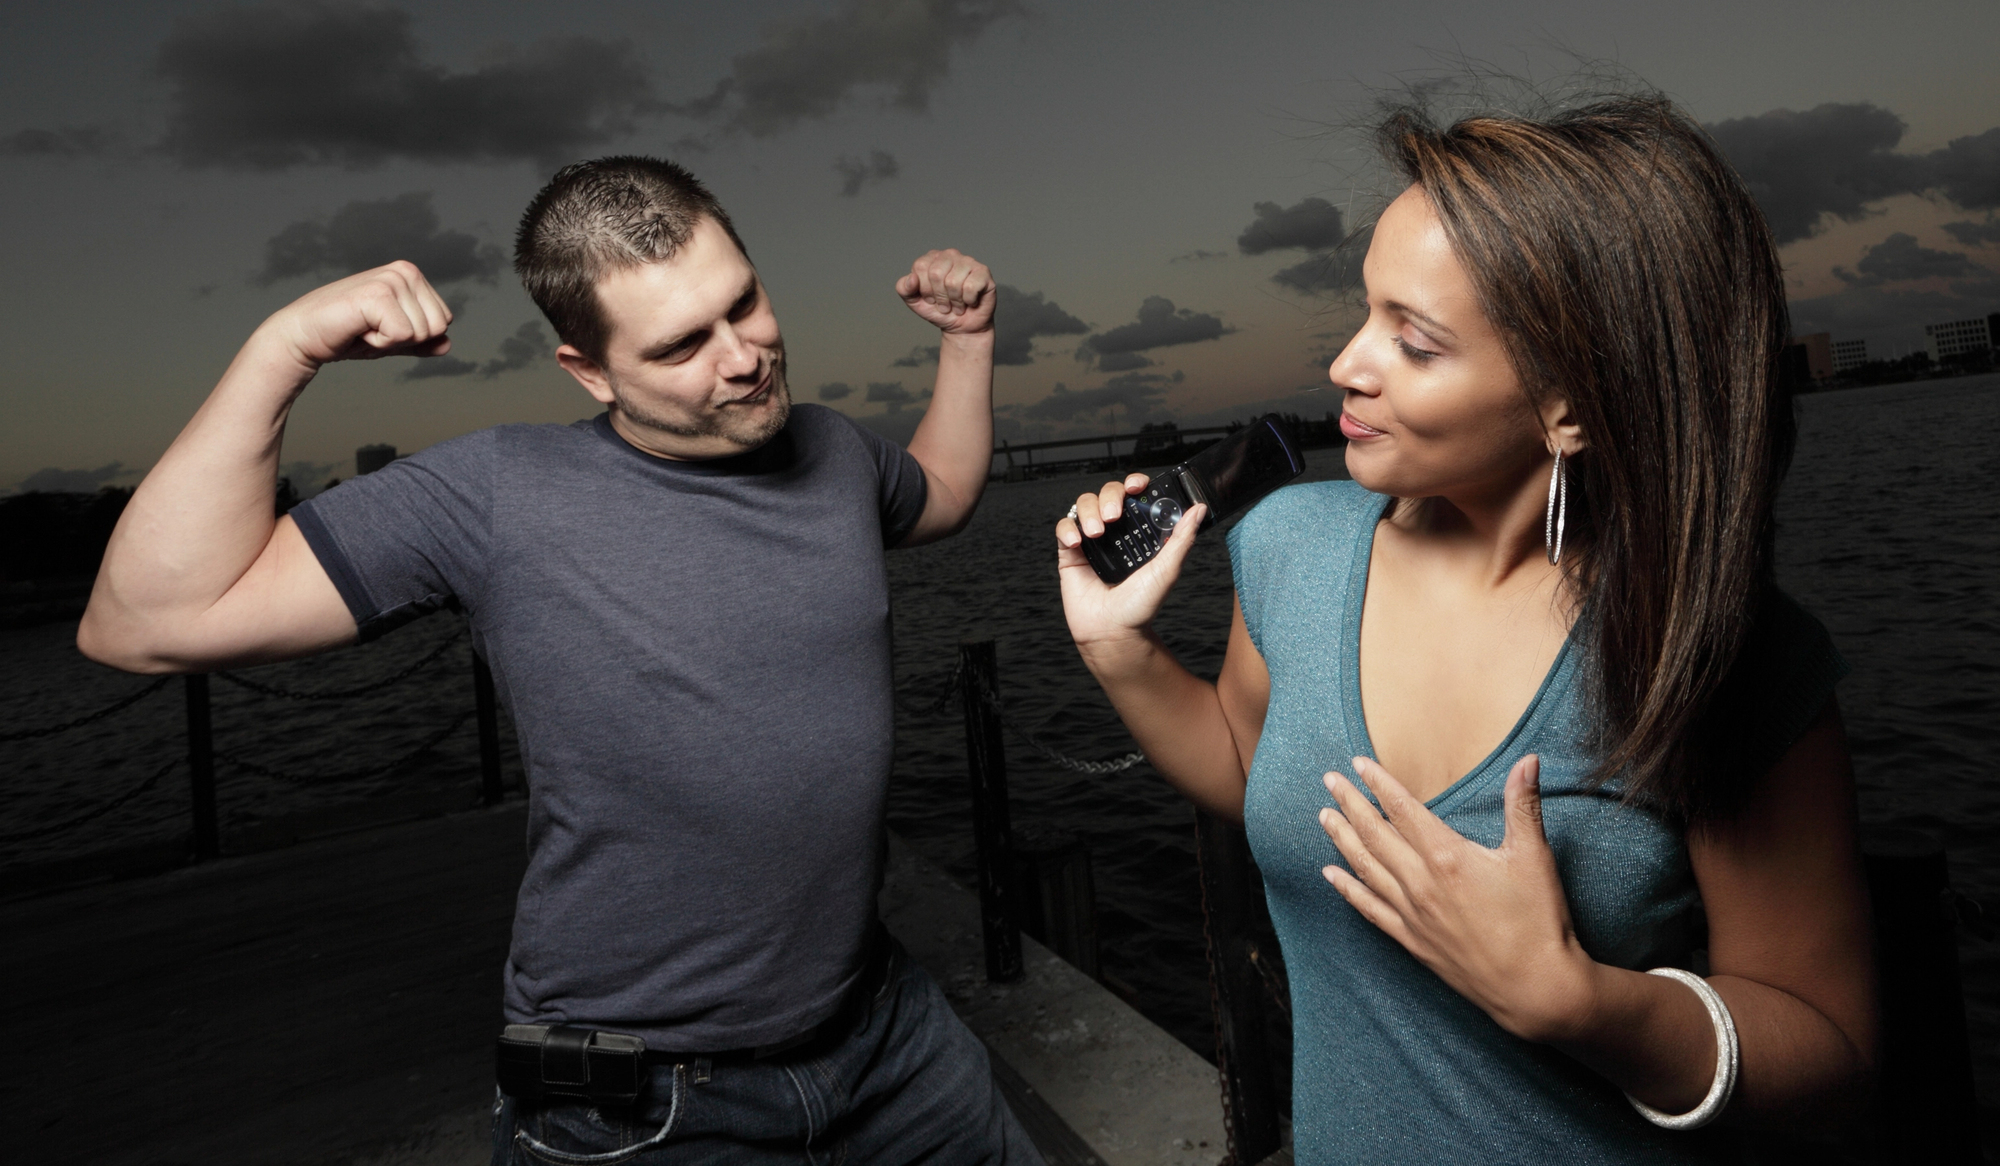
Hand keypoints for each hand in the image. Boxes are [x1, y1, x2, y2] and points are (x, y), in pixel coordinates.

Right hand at [259, 261, 453, 373]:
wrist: (305, 337)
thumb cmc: (347, 335)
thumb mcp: (392, 340)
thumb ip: (420, 342)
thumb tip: (448, 344)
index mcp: (412, 276)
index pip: (444, 321)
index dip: (414, 336)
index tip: (383, 327)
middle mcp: (405, 271)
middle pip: (438, 327)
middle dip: (406, 340)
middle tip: (372, 328)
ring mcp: (391, 279)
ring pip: (422, 333)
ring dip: (390, 341)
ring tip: (363, 327)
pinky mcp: (377, 294)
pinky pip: (402, 336)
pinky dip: (379, 343)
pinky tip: (357, 328)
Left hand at [896, 249, 994, 335]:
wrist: (961, 327)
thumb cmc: (939, 310)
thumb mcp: (914, 302)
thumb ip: (904, 289)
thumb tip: (912, 279)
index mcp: (932, 257)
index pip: (921, 267)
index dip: (924, 289)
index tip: (931, 298)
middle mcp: (951, 255)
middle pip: (937, 273)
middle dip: (939, 296)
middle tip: (945, 303)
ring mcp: (968, 262)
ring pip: (954, 281)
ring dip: (954, 301)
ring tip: (957, 304)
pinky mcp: (984, 272)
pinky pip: (971, 286)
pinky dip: (968, 300)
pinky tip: (970, 301)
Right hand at [1055, 473, 1206, 653]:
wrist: (1112, 632)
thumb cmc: (1140, 607)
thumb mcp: (1167, 570)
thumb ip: (1182, 539)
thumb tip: (1199, 510)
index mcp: (1139, 532)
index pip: (1134, 496)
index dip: (1134, 483)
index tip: (1137, 485)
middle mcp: (1115, 532)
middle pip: (1107, 493)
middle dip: (1109, 497)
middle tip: (1114, 517)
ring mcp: (1091, 541)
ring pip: (1084, 505)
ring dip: (1089, 512)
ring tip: (1096, 534)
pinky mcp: (1070, 553)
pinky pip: (1063, 527)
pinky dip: (1068, 528)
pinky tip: (1077, 542)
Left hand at [1317, 755, 1597, 1042]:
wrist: (1535, 988)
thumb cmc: (1538, 921)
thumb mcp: (1534, 856)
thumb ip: (1523, 804)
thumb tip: (1528, 760)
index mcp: (1447, 857)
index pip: (1402, 809)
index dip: (1378, 783)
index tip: (1358, 764)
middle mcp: (1421, 883)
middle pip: (1375, 835)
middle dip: (1349, 804)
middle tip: (1329, 780)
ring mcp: (1412, 914)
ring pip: (1366, 868)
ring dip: (1342, 840)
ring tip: (1323, 817)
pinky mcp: (1413, 941)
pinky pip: (1370, 909)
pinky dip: (1348, 890)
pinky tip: (1330, 875)